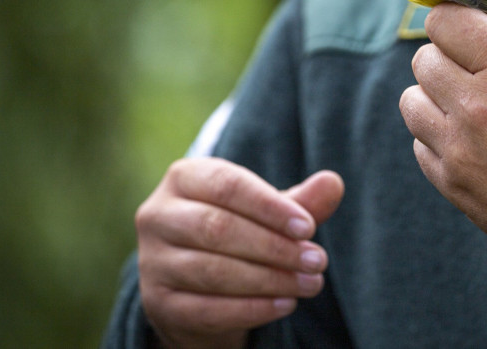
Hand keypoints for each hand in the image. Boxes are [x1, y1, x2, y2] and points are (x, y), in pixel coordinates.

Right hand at [135, 157, 343, 348]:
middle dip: (274, 247)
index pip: (228, 185)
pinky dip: (251, 309)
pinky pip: (206, 309)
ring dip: (269, 280)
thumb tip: (333, 182)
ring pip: (212, 271)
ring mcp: (153, 261)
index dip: (270, 207)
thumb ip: (301, 200)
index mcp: (184, 178)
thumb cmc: (240, 231)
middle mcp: (158, 215)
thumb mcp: (271, 212)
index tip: (308, 227)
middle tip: (317, 260)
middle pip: (218, 229)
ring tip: (310, 283)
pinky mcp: (158, 302)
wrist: (198, 285)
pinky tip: (285, 304)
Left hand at [399, 3, 486, 347]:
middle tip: (466, 73)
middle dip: (443, 60)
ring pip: (410, 102)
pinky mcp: (453, 185)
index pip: (444, 21)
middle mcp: (478, 106)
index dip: (448, 21)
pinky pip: (420, 146)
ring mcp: (461, 149)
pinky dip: (437, 141)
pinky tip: (470, 146)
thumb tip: (471, 28)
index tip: (457, 30)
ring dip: (432, 100)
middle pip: (423, 60)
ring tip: (463, 110)